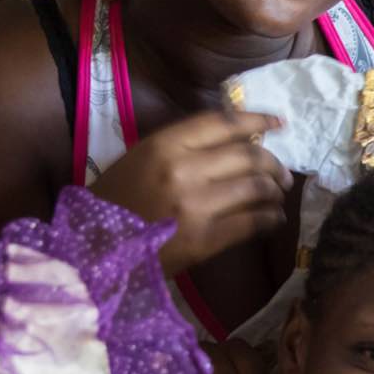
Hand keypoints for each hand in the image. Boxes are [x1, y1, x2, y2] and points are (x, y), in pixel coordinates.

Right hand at [90, 105, 293, 273]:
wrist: (90, 253)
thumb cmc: (113, 204)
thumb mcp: (139, 160)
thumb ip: (181, 148)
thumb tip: (233, 144)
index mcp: (164, 144)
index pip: (224, 123)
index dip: (257, 121)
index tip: (278, 124)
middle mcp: (183, 169)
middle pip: (248, 156)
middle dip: (273, 164)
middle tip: (282, 174)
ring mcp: (195, 205)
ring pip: (255, 188)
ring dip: (274, 191)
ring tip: (278, 196)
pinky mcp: (203, 240)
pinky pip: (251, 223)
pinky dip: (270, 219)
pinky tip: (273, 220)